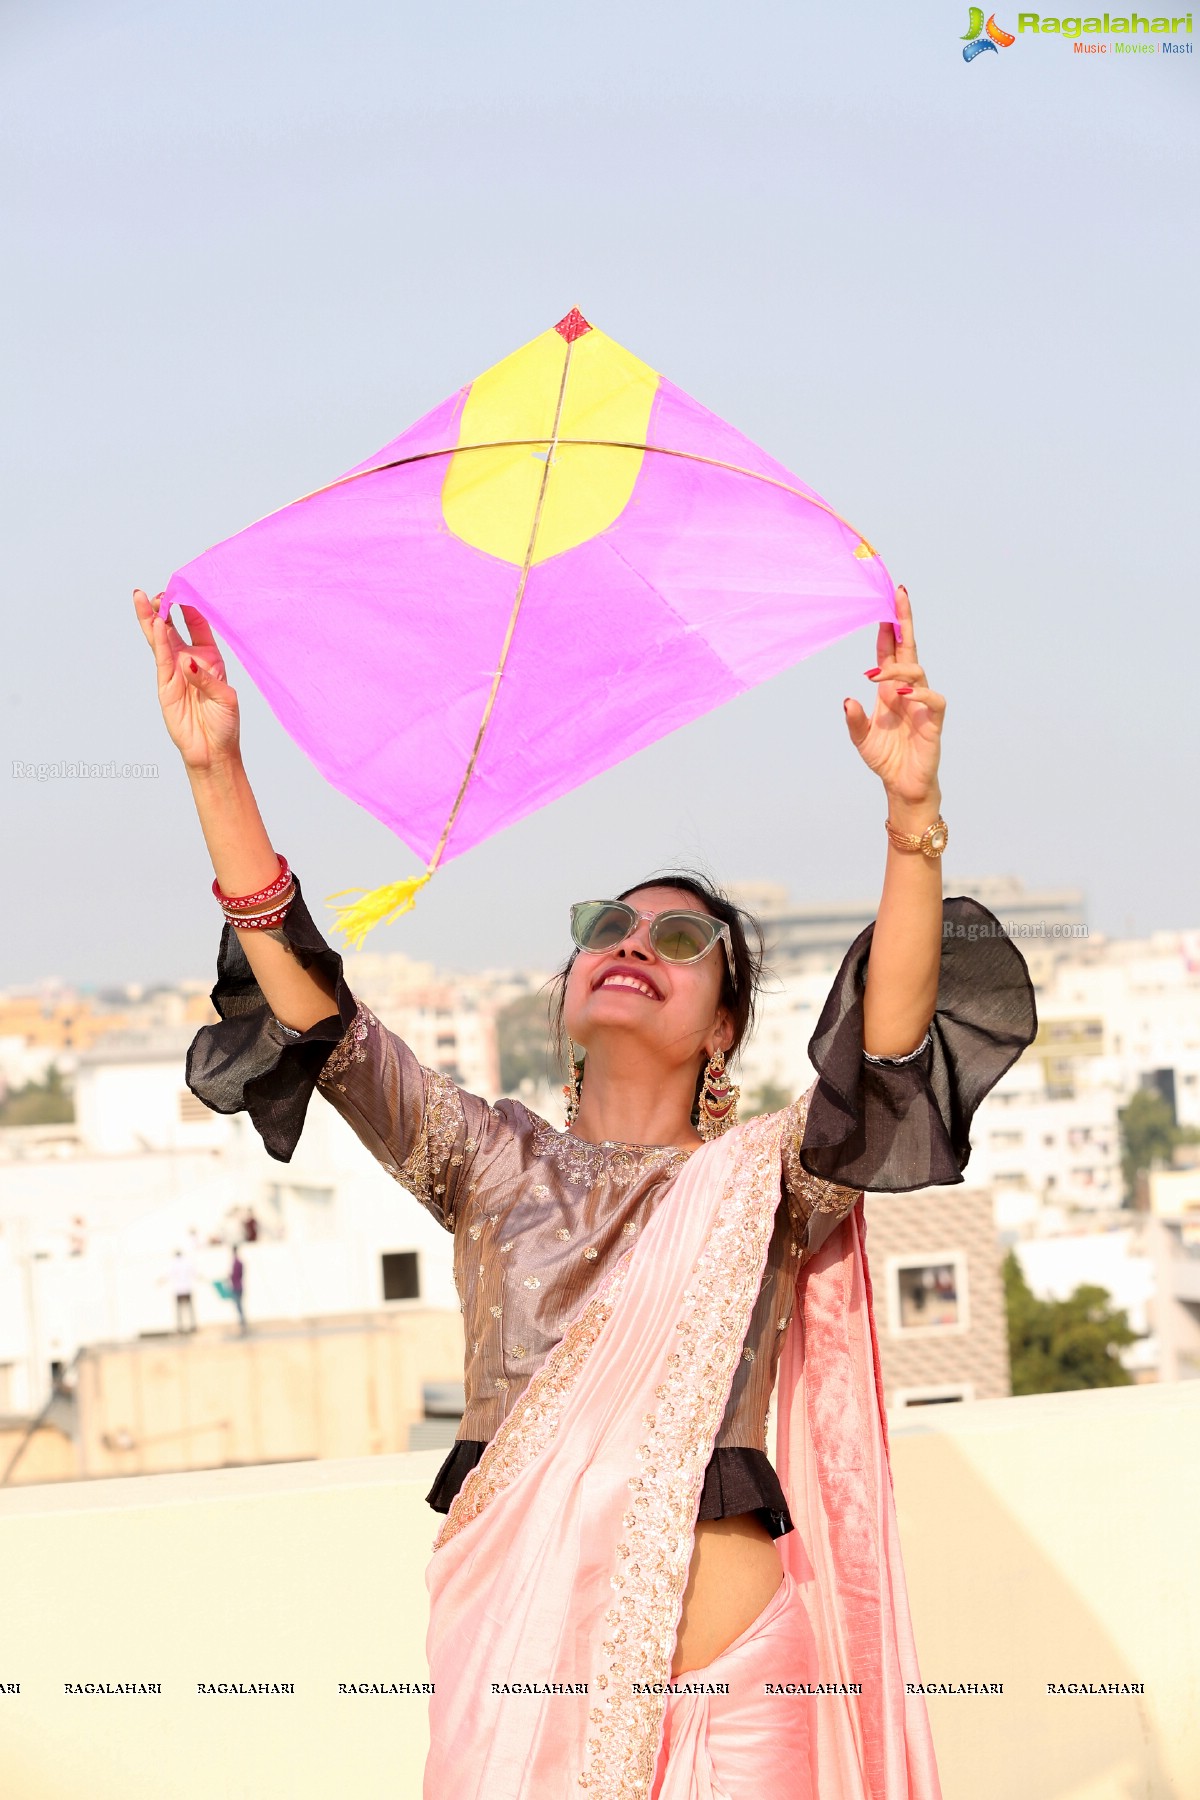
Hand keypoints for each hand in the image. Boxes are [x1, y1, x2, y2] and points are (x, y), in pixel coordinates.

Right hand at [133, 589, 240, 772]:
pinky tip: (156, 625)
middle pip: (173, 628)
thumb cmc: (225, 724)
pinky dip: (159, 642)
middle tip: (156, 590)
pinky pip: (161, 659)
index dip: (192, 607)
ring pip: (161, 639)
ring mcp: (175, 672)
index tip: (187, 588)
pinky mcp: (166, 685)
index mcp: (210, 658)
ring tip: (143, 598)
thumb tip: (188, 663)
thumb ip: (207, 678)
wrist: (214, 752)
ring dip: (152, 619)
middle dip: (164, 608)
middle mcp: (190, 660)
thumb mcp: (226, 697)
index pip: (198, 625)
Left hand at [842, 585, 944, 810]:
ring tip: (875, 676)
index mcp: (890, 689)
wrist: (902, 785)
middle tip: (898, 595)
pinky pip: (933, 700)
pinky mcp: (934, 720)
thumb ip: (854, 719)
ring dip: (898, 668)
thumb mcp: (861, 738)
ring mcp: (922, 703)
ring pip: (918, 671)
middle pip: (909, 648)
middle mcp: (907, 690)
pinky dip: (919, 694)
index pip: (890, 651)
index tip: (884, 602)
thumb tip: (847, 700)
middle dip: (905, 621)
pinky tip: (903, 695)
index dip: (888, 628)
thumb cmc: (886, 758)